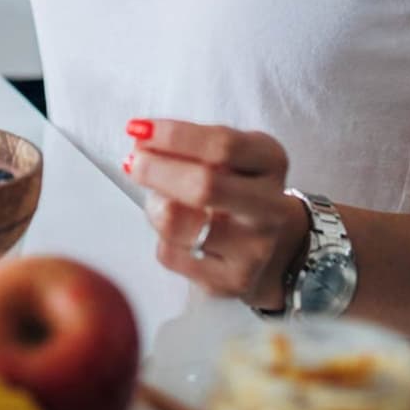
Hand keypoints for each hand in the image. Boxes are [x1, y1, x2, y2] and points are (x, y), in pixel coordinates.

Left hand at [124, 119, 310, 309]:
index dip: (175, 135)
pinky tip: (176, 234)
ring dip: (155, 206)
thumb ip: (195, 146)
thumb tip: (142, 139)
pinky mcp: (230, 281)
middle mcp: (271, 208)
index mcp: (271, 163)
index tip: (139, 128)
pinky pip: (170, 253)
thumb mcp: (234, 158)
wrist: (275, 253)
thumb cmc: (241, 192)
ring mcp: (253, 249)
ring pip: (177, 223)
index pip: (223, 145)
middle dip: (157, 170)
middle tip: (133, 161)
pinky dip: (161, 237)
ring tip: (158, 201)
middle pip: (204, 186)